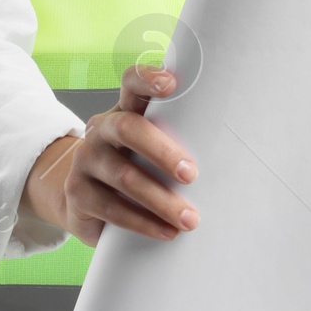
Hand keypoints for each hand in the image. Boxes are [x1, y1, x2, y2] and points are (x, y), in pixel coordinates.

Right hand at [20, 63, 200, 245]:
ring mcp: (85, 161)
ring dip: (161, 200)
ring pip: (124, 176)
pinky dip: (143, 222)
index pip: (131, 83)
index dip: (148, 78)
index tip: (172, 84)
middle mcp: (101, 130)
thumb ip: (176, 134)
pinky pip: (112, 209)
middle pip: (128, 129)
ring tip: (190, 218)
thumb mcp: (149, 145)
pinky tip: (166, 232)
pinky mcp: (78, 194)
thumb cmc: (134, 164)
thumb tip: (233, 142)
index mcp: (124, 110)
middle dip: (163, 151)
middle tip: (192, 175)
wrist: (82, 197)